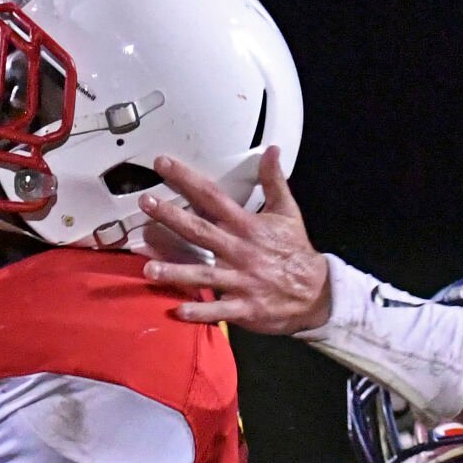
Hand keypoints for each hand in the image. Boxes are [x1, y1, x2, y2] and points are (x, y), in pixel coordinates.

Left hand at [139, 145, 331, 333]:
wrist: (317, 292)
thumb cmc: (296, 252)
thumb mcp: (287, 212)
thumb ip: (274, 181)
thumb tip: (272, 150)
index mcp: (248, 226)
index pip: (213, 197)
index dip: (187, 179)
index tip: (163, 164)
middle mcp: (240, 250)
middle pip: (200, 230)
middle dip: (171, 217)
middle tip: (146, 204)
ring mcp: (241, 280)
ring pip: (203, 274)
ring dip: (175, 272)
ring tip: (148, 269)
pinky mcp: (245, 307)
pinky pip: (219, 309)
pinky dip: (200, 312)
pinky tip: (178, 311)